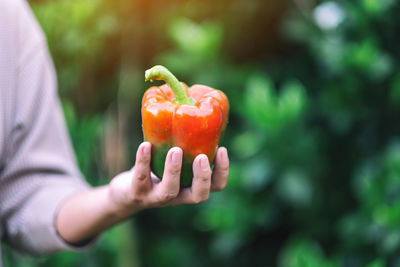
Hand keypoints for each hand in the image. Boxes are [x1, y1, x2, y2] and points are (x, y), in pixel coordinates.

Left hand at [108, 142, 228, 216]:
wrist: (127, 192)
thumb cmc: (157, 169)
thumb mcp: (174, 159)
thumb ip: (187, 144)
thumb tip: (195, 105)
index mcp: (191, 186)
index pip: (216, 186)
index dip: (222, 171)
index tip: (222, 149)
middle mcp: (178, 196)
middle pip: (198, 195)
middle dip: (202, 177)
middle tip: (201, 157)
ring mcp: (157, 197)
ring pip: (169, 191)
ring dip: (174, 170)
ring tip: (175, 150)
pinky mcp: (138, 192)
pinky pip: (141, 177)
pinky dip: (144, 161)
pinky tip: (145, 145)